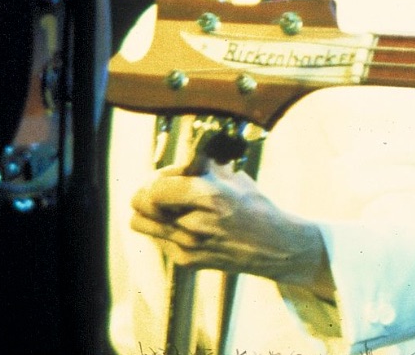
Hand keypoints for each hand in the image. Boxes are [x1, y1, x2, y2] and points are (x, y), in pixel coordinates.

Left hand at [129, 162, 332, 298]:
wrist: (274, 246)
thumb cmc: (255, 206)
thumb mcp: (234, 177)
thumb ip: (204, 165)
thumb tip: (183, 153)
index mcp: (209, 196)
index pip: (154, 188)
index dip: (158, 176)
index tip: (173, 173)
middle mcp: (194, 224)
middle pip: (139, 205)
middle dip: (147, 191)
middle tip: (164, 188)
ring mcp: (187, 246)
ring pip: (140, 223)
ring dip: (149, 211)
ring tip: (169, 205)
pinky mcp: (186, 261)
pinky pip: (156, 238)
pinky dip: (164, 227)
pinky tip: (184, 222)